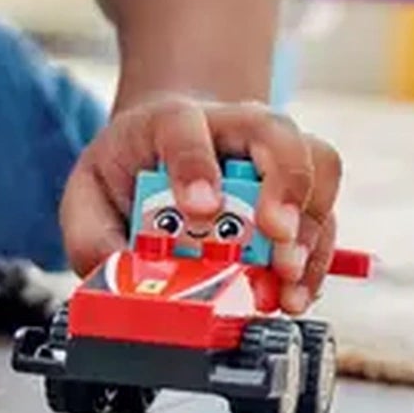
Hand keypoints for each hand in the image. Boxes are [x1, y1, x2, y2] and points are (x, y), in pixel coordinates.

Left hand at [61, 96, 343, 313]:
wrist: (168, 142)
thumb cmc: (131, 169)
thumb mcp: (89, 196)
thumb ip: (92, 237)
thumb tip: (117, 280)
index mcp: (173, 121)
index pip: (186, 127)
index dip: (195, 164)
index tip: (198, 207)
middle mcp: (235, 127)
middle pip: (275, 133)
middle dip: (282, 186)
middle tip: (274, 235)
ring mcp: (274, 153)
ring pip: (317, 164)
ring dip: (310, 224)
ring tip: (289, 274)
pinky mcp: (298, 190)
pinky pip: (324, 213)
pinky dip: (317, 256)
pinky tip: (297, 291)